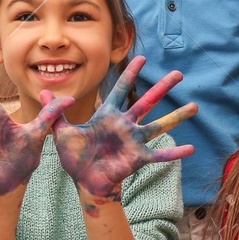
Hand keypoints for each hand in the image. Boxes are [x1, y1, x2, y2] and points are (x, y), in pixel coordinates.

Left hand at [53, 56, 196, 209]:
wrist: (83, 181)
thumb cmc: (74, 157)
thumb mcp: (61, 131)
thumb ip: (54, 111)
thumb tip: (43, 91)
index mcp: (107, 116)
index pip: (120, 89)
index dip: (131, 74)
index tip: (142, 58)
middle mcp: (125, 125)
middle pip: (147, 102)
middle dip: (162, 87)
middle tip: (179, 74)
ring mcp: (134, 141)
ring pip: (159, 125)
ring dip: (177, 116)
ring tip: (195, 106)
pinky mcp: (138, 158)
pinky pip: (159, 155)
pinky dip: (175, 153)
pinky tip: (191, 149)